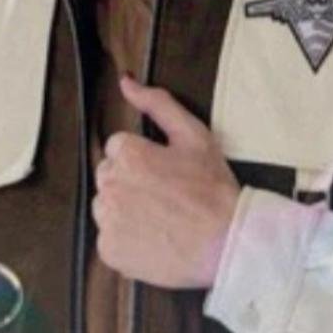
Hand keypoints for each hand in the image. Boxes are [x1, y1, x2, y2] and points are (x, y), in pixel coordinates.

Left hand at [92, 73, 240, 288]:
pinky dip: (125, 239)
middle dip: (130, 180)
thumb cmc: (212, 188)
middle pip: (109, 175)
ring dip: (124, 209)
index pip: (119, 147)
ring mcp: (108, 221)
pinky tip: (153, 238)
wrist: (227, 244)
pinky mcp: (109, 251)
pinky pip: (109, 238)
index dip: (144, 158)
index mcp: (128, 154)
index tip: (165, 172)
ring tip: (158, 218)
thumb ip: (156, 103)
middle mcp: (111, 185)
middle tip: (164, 195)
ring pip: (105, 206)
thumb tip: (125, 81)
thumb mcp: (193, 135)